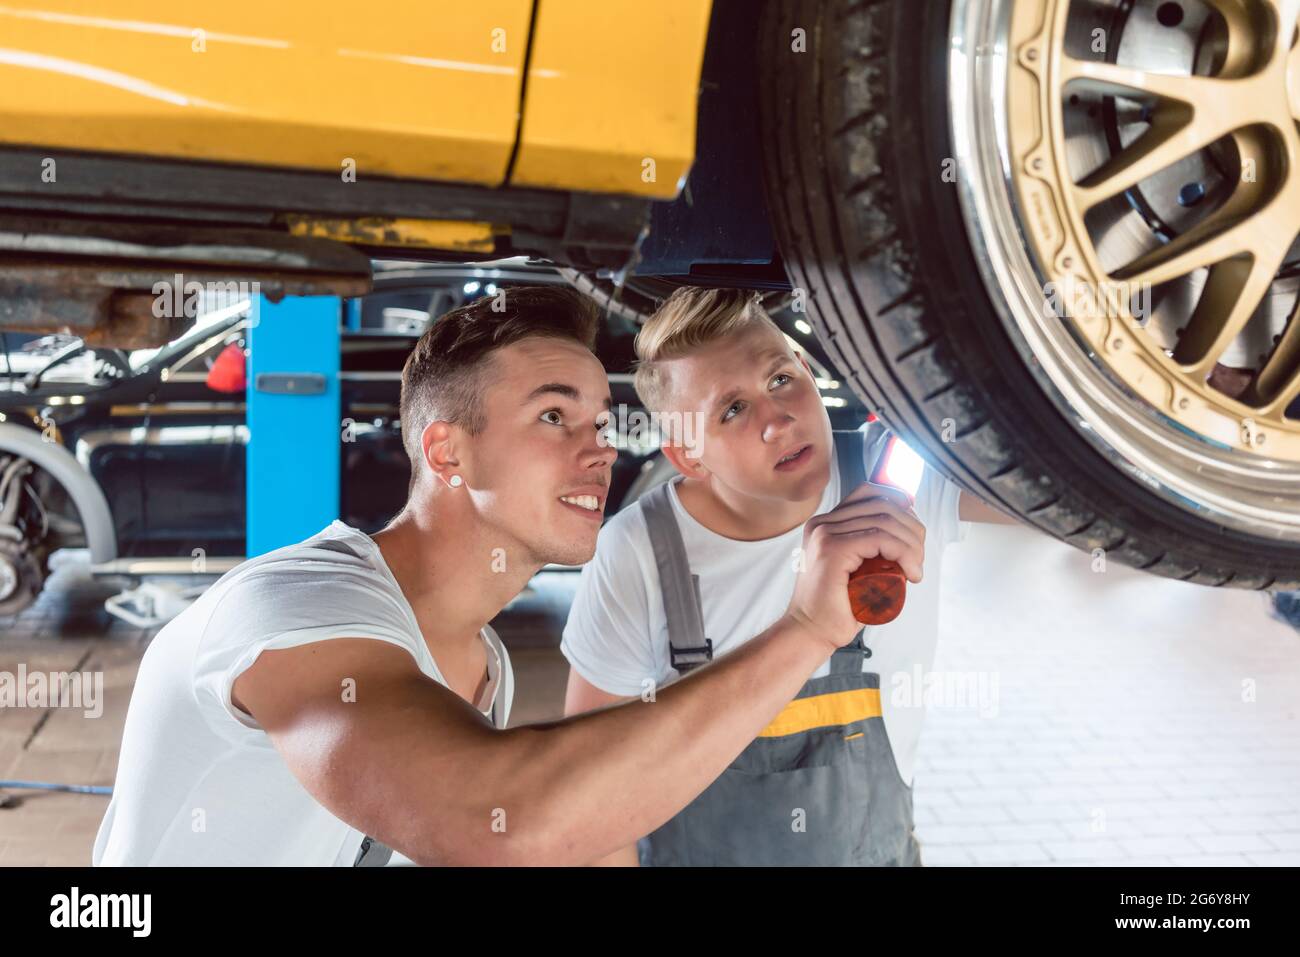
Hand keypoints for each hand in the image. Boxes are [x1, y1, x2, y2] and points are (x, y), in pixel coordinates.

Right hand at [784, 481, 926, 650]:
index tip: (915, 534)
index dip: (901, 505)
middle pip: (882, 503)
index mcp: (825, 524)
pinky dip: (904, 552)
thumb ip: (869, 551)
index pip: (869, 493)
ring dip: (912, 544)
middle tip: (918, 560)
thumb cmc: (835, 608)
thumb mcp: (855, 571)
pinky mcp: (833, 549)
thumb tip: (906, 536)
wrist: (810, 633)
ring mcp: (825, 533)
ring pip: (885, 520)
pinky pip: (880, 538)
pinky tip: (910, 572)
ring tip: (915, 569)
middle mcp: (822, 523)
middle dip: (912, 529)